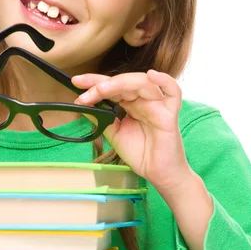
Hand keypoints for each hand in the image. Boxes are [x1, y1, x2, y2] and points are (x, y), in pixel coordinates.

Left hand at [72, 69, 191, 192]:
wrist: (158, 174)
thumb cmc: (141, 153)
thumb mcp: (114, 134)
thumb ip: (102, 119)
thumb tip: (82, 104)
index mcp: (131, 104)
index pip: (112, 87)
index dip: (94, 82)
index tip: (76, 82)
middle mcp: (144, 101)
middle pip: (124, 82)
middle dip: (101, 84)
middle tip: (83, 91)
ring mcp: (158, 105)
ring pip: (142, 82)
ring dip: (119, 83)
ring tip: (101, 90)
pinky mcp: (169, 115)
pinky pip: (174, 92)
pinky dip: (164, 80)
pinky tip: (151, 75)